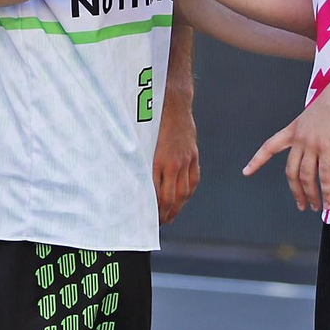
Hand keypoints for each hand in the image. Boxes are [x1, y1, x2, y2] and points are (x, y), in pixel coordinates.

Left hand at [153, 93, 199, 223]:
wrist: (174, 104)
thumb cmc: (152, 122)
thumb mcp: (142, 143)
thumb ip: (141, 163)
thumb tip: (136, 183)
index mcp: (158, 161)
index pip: (157, 194)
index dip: (154, 210)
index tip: (147, 219)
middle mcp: (174, 163)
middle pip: (172, 197)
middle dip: (165, 214)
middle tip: (158, 224)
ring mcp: (187, 160)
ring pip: (184, 192)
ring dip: (178, 207)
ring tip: (170, 216)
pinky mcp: (194, 156)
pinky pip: (194, 180)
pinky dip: (188, 193)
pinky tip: (183, 199)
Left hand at [242, 72, 329, 212]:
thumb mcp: (315, 114)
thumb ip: (311, 130)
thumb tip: (316, 142)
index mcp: (294, 128)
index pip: (269, 146)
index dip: (257, 160)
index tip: (246, 171)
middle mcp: (299, 137)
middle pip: (290, 171)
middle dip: (295, 191)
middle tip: (301, 205)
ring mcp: (312, 143)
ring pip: (306, 176)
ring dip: (311, 195)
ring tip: (316, 207)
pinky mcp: (328, 147)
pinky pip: (325, 175)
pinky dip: (327, 191)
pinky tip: (329, 201)